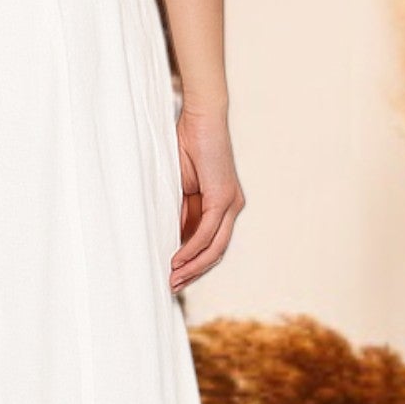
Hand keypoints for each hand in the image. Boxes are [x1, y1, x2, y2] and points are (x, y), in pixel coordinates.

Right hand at [170, 103, 243, 291]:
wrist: (201, 117)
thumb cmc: (187, 145)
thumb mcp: (179, 187)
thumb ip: (180, 212)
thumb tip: (172, 238)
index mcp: (223, 205)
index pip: (211, 243)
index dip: (193, 263)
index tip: (173, 276)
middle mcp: (232, 207)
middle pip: (216, 252)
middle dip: (194, 272)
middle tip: (172, 286)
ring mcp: (231, 203)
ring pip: (215, 247)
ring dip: (193, 266)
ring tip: (173, 279)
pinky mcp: (224, 197)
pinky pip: (208, 232)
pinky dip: (192, 248)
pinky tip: (177, 259)